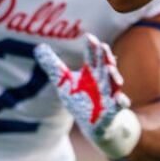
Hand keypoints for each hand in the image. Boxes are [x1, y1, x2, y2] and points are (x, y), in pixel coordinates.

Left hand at [36, 35, 141, 159]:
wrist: (94, 124)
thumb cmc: (81, 99)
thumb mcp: (63, 82)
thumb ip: (52, 65)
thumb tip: (38, 47)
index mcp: (92, 71)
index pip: (92, 56)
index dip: (91, 47)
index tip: (88, 37)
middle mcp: (103, 80)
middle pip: (105, 65)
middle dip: (105, 57)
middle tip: (102, 46)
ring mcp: (110, 94)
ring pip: (114, 83)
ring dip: (113, 76)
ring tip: (109, 68)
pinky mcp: (113, 110)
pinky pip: (120, 105)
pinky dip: (121, 101)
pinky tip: (120, 99)